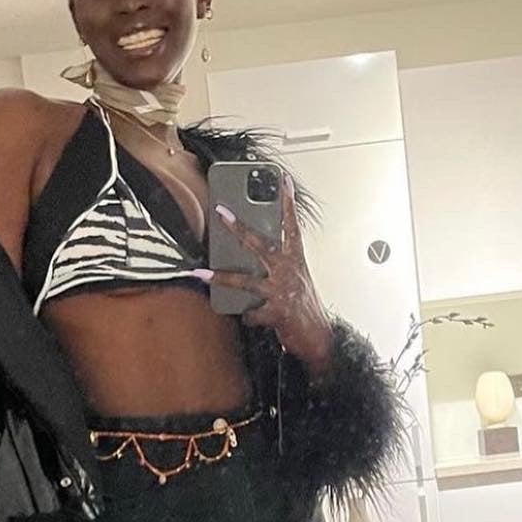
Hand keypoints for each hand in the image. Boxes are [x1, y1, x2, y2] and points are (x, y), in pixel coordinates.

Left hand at [204, 179, 333, 370]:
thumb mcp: (296, 281)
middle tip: (221, 212)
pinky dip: (248, 317)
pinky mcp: (277, 313)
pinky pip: (251, 313)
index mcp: (296, 261)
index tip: (283, 181)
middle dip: (238, 227)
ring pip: (246, 281)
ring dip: (221, 278)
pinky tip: (249, 319)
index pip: (292, 227)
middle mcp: (289, 272)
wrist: (319, 339)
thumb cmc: (305, 308)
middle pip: (260, 244)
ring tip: (202, 274)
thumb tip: (248, 259)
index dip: (288, 204)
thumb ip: (277, 267)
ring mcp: (282, 291)